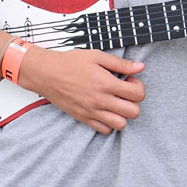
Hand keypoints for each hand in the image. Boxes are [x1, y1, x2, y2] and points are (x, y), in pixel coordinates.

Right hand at [17, 46, 144, 134]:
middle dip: (134, 102)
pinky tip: (106, 110)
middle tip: (124, 93)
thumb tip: (140, 67)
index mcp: (106, 83)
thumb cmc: (70, 63)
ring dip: (123, 114)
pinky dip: (109, 123)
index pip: (137, 94)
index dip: (138, 87)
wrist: (46, 74)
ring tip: (116, 103)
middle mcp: (100, 100)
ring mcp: (92, 112)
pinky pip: (105, 130)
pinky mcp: (83, 119)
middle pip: (133, 112)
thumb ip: (120, 64)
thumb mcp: (97, 56)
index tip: (129, 81)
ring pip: (121, 125)